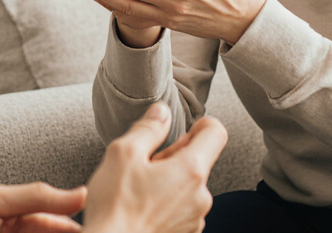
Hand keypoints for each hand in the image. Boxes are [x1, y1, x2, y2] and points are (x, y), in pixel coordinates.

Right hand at [83, 102, 227, 232]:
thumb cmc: (115, 206)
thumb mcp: (123, 153)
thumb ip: (148, 128)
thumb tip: (162, 112)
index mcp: (191, 171)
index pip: (216, 132)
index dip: (200, 123)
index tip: (182, 130)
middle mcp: (201, 197)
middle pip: (198, 160)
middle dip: (174, 156)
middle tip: (143, 165)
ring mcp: (194, 219)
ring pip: (188, 185)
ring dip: (169, 180)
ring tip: (139, 189)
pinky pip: (182, 207)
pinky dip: (166, 201)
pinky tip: (142, 207)